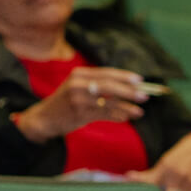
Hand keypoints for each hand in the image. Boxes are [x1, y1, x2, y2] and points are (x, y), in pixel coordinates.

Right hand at [14, 67, 147, 142]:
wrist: (45, 117)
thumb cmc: (68, 101)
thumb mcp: (79, 87)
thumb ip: (99, 85)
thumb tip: (129, 88)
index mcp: (80, 74)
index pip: (107, 73)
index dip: (125, 77)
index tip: (140, 81)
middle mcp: (78, 84)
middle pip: (109, 86)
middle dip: (129, 91)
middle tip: (145, 95)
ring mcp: (78, 99)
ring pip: (108, 102)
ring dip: (126, 107)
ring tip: (140, 112)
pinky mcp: (79, 114)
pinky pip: (103, 114)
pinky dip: (116, 116)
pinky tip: (126, 118)